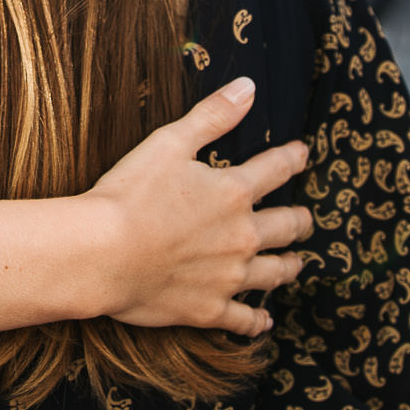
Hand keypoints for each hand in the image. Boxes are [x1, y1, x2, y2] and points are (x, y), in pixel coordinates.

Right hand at [85, 78, 314, 335]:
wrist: (103, 253)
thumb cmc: (130, 194)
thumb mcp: (170, 142)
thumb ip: (213, 116)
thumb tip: (249, 87)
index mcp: (233, 193)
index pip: (275, 170)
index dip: (291, 159)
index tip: (302, 154)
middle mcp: (241, 236)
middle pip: (286, 227)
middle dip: (299, 220)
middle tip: (306, 219)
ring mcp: (228, 277)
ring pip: (274, 273)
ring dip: (288, 266)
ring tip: (297, 264)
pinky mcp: (208, 309)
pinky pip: (242, 320)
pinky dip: (256, 321)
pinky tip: (264, 322)